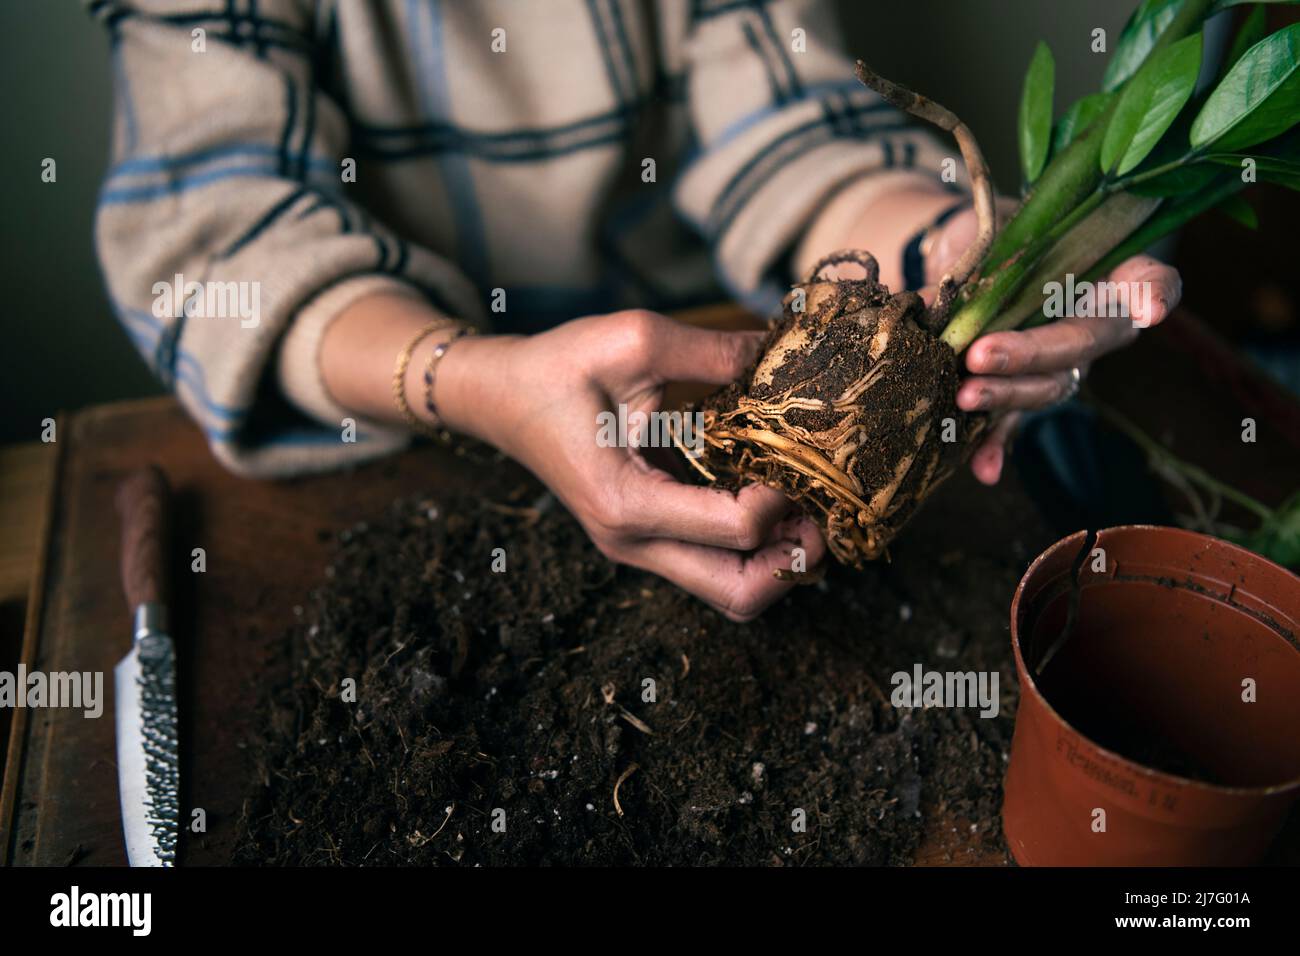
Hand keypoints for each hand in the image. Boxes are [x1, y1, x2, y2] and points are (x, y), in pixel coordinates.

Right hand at [439, 310, 826, 620]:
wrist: (498, 397)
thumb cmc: (555, 368)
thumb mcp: (632, 339)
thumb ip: (712, 350)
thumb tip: (783, 351)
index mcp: (626, 503)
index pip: (736, 529)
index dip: (784, 496)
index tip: (796, 449)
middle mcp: (633, 542)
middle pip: (739, 595)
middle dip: (795, 561)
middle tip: (826, 511)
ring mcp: (637, 548)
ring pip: (729, 593)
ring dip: (778, 561)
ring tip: (806, 507)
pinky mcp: (645, 538)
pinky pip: (713, 566)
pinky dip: (754, 548)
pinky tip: (774, 499)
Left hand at [927, 204, 1181, 484]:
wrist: (967, 262)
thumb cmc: (996, 239)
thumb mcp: (994, 235)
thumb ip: (983, 263)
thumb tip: (934, 301)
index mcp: (1103, 274)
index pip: (1150, 280)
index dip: (1155, 294)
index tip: (1149, 307)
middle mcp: (1093, 323)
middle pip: (1079, 343)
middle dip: (1032, 353)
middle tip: (982, 354)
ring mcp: (1064, 363)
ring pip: (1049, 385)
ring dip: (1008, 396)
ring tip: (965, 396)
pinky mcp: (1025, 390)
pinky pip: (1016, 422)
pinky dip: (996, 445)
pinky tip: (984, 470)